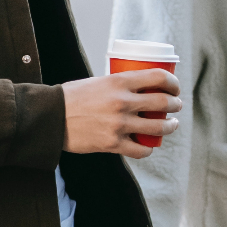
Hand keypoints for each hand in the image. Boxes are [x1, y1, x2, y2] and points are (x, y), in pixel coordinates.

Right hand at [62, 71, 181, 157]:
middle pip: (163, 102)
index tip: (175, 88)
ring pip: (158, 127)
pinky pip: (141, 149)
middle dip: (175, 104)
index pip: (158, 77)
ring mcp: (118, 124)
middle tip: (176, 106)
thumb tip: (137, 90)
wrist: (50, 117)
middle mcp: (122, 101)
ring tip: (171, 124)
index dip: (173, 82)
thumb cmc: (72, 98)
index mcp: (118, 81)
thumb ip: (117, 86)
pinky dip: (148, 148)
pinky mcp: (112, 144)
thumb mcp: (97, 82)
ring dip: (170, 126)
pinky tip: (150, 145)